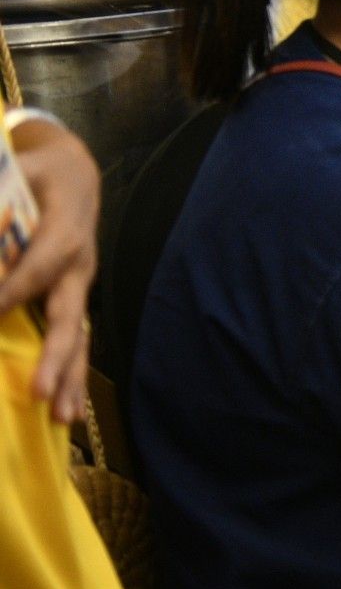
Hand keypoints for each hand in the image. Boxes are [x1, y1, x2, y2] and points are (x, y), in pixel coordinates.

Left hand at [0, 117, 100, 424]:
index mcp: (66, 227)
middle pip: (70, 313)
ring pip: (78, 335)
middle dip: (55, 355)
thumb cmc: (35, 171)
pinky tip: (64, 410)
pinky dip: (69, 375)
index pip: (40, 265)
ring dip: (69, 378)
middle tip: (40, 391)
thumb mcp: (13, 172)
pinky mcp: (73, 298)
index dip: (14, 289)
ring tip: (62, 417)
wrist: (75, 172)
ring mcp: (79, 284)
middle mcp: (79, 263)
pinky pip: (73, 338)